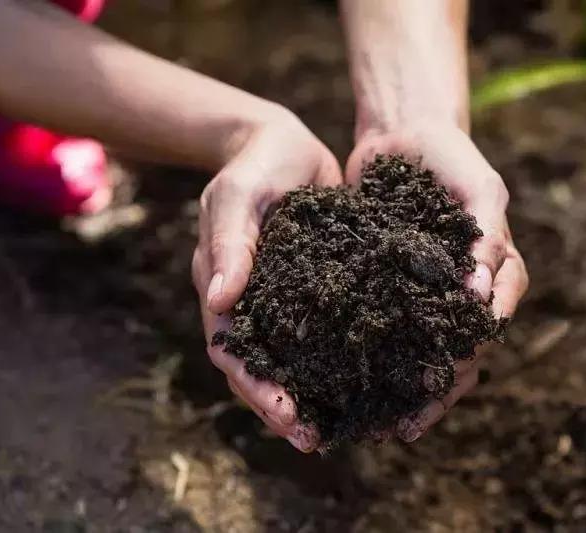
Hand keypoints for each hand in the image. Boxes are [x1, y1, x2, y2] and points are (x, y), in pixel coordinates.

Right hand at [191, 109, 342, 451]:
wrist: (285, 143)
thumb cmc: (256, 164)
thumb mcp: (238, 195)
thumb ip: (229, 244)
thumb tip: (219, 300)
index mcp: (223, 288)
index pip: (231, 351)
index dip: (255, 387)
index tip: (287, 415)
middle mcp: (252, 303)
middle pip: (260, 368)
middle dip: (283, 407)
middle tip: (316, 440)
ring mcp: (283, 301)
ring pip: (292, 360)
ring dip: (312, 394)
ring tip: (342, 427)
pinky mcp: (315, 291)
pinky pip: (323, 334)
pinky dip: (336, 361)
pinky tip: (366, 381)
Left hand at [346, 121, 528, 441]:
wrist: (404, 133)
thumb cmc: (452, 157)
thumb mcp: (481, 188)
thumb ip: (489, 235)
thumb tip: (483, 296)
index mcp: (497, 277)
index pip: (483, 336)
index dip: (459, 372)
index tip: (431, 399)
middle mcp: (464, 293)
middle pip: (454, 356)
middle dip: (428, 396)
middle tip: (397, 428)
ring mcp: (426, 292)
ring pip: (419, 352)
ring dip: (400, 389)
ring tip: (373, 422)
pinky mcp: (390, 284)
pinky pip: (385, 325)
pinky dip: (372, 354)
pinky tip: (346, 380)